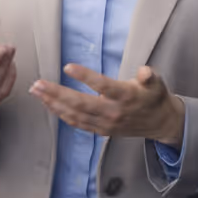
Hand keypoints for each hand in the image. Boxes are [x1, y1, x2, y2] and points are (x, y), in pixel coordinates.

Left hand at [29, 65, 184, 143]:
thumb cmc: (154, 96)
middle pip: (81, 103)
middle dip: (57, 93)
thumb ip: (149, 76)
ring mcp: (106, 124)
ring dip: (54, 104)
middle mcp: (114, 112)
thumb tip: (145, 72)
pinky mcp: (101, 130)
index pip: (103, 86)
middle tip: (38, 84)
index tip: (67, 66)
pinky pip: (78, 123)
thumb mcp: (157, 83)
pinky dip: (61, 114)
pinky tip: (49, 105)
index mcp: (126, 96)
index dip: (85, 76)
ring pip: (75, 115)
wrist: (160, 123)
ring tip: (37, 92)